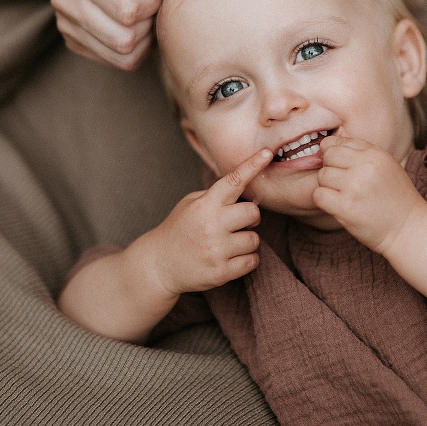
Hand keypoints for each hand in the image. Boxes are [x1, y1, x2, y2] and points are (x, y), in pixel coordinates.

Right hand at [29, 0, 175, 69]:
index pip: (129, 10)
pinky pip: (118, 61)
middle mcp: (67, 2)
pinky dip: (135, 46)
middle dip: (148, 20)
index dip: (152, 0)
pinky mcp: (74, 42)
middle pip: (125, 38)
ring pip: (123, 55)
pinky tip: (131, 21)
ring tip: (139, 8)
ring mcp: (66, 26)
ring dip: (143, 35)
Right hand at [147, 147, 273, 296]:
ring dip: (247, 240)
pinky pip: (252, 261)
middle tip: (238, 222)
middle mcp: (211, 225)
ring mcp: (216, 250)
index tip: (267, 153)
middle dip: (250, 217)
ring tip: (230, 242)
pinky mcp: (220, 272)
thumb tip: (246, 184)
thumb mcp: (191, 204)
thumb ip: (216, 195)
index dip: (252, 165)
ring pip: (254, 239)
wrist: (159, 265)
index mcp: (205, 204)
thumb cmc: (179, 229)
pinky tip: (232, 257)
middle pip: (253, 212)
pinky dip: (247, 259)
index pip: (233, 181)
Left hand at [313, 132, 426, 253]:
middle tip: (340, 182)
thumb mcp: (385, 165)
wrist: (408, 228)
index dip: (331, 153)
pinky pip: (319, 195)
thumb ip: (361, 152)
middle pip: (327, 157)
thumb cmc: (395, 198)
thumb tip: (327, 146)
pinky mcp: (346, 208)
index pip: (337, 142)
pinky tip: (336, 205)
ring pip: (321, 176)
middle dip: (329, 168)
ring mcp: (355, 187)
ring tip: (342, 195)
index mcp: (375, 154)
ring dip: (327, 186)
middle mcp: (365, 167)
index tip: (336, 165)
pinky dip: (323, 201)